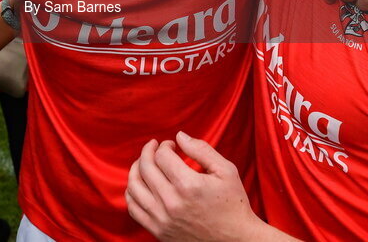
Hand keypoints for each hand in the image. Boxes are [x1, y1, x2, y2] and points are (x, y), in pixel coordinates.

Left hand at [126, 132, 263, 241]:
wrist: (235, 240)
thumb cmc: (233, 203)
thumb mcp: (226, 171)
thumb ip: (201, 150)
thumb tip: (179, 136)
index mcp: (189, 185)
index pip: (161, 156)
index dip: (164, 145)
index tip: (171, 145)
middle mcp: (172, 203)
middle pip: (145, 167)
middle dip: (148, 151)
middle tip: (154, 147)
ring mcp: (162, 219)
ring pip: (134, 186)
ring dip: (136, 169)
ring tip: (144, 162)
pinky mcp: (158, 231)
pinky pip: (134, 208)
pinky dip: (132, 192)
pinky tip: (141, 184)